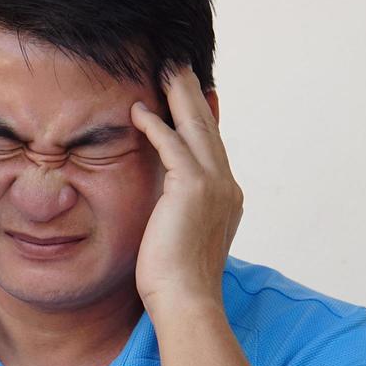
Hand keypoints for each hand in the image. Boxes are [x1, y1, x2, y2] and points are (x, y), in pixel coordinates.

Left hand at [129, 66, 243, 313]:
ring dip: (178, 95)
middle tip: (180, 65)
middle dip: (193, 94)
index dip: (204, 118)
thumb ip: (177, 215)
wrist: (186, 300)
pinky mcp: (191, 188)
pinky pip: (171, 145)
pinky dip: (156, 125)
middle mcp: (226, 186)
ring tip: (165, 69)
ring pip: (195, 127)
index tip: (197, 93)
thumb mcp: (180, 239)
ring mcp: (213, 185)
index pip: (213, 147)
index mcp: (226, 198)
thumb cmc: (176, 282)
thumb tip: (164, 213)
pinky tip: (139, 109)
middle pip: (208, 128)